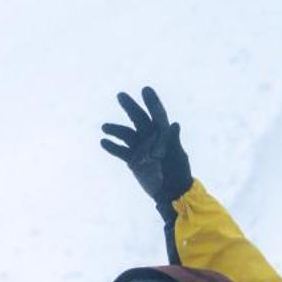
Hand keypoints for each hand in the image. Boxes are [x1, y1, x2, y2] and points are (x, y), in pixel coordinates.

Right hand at [101, 87, 193, 204]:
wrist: (171, 192)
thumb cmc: (177, 173)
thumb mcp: (177, 156)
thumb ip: (173, 140)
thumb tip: (175, 125)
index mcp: (164, 134)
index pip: (157, 114)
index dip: (152, 101)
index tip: (145, 90)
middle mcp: (151, 137)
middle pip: (138, 118)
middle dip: (130, 106)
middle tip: (120, 95)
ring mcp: (141, 148)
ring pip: (126, 134)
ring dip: (115, 129)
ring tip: (104, 127)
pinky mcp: (133, 160)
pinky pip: (120, 150)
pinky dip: (112, 146)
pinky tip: (103, 142)